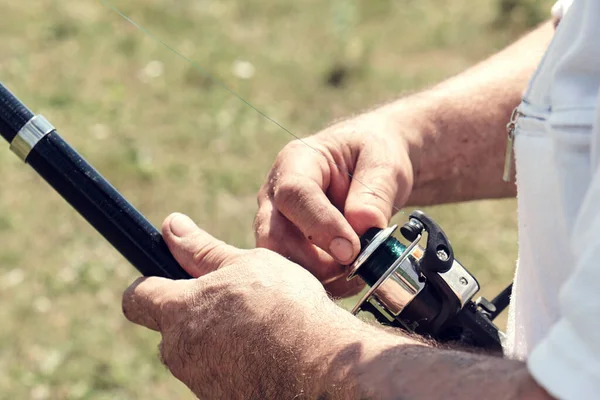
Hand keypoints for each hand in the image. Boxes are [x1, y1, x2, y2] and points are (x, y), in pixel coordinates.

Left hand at [122, 213, 365, 398]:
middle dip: (194, 313)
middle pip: (170, 327)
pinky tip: (266, 350)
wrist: (321, 365)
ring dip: (217, 337)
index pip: (136, 297)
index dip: (150, 284)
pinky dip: (234, 360)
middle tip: (234, 301)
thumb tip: (171, 225)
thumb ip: (202, 250)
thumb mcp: (246, 264)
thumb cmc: (285, 306)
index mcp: (179, 310)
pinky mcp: (220, 398)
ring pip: (197, 350)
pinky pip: (218, 372)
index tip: (169, 278)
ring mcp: (199, 380)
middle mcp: (180, 351)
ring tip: (258, 326)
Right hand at [255, 111, 414, 296]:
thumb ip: (375, 192)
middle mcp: (275, 194)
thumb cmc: (374, 156)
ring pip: (279, 261)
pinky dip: (323, 284)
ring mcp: (276, 223)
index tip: (351, 250)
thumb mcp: (384, 162)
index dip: (320, 226)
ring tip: (357, 274)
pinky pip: (295, 275)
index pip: (294, 194)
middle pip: (273, 235)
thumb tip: (362, 229)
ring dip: (318, 277)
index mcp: (296, 161)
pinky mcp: (287, 248)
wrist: (371, 168)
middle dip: (311, 261)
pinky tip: (351, 280)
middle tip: (353, 267)